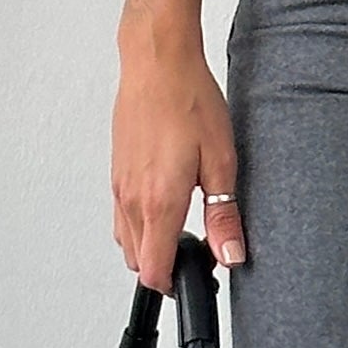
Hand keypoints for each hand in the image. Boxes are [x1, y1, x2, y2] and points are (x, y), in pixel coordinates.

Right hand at [112, 22, 247, 284]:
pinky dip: (140, 223)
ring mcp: (119, 186)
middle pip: (137, 262)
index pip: (153, 271)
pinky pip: (121, 215)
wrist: (157, 63)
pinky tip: (165, 201)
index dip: (175, 284)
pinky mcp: (116, 172)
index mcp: (159, 202)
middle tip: (198, 250)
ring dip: (150, 245)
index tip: (198, 276)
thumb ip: (223, 216)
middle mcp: (131, 199)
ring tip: (183, 227)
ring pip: (126, 239)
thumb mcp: (221, 161)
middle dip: (164, 267)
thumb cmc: (188, 101)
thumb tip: (230, 256)